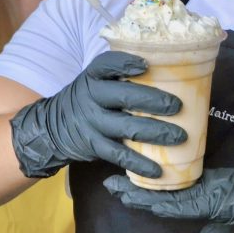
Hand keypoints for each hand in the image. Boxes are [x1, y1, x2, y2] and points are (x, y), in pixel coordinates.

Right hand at [10, 50, 186, 177]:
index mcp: (93, 76)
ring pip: (126, 127)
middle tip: (177, 105)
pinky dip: (139, 163)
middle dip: (153, 101)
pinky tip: (158, 169)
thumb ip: (119, 73)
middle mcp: (91, 97)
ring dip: (155, 132)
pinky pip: (119, 155)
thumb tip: (164, 65)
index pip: (107, 64)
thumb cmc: (89, 98)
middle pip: (124, 96)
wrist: (54, 126)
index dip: (125, 63)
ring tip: (179, 136)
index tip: (146, 65)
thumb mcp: (96, 79)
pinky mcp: (94, 146)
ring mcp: (92, 123)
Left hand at [104, 157, 233, 232]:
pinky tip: (150, 200)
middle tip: (108, 181)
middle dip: (132, 187)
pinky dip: (167, 203)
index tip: (117, 182)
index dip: (138, 188)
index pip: (162, 191)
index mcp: (197, 189)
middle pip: (158, 189)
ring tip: (119, 186)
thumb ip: (214, 230)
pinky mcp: (216, 196)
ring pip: (167, 193)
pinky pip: (187, 202)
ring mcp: (206, 190)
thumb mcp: (230, 221)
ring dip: (142, 192)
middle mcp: (198, 187)